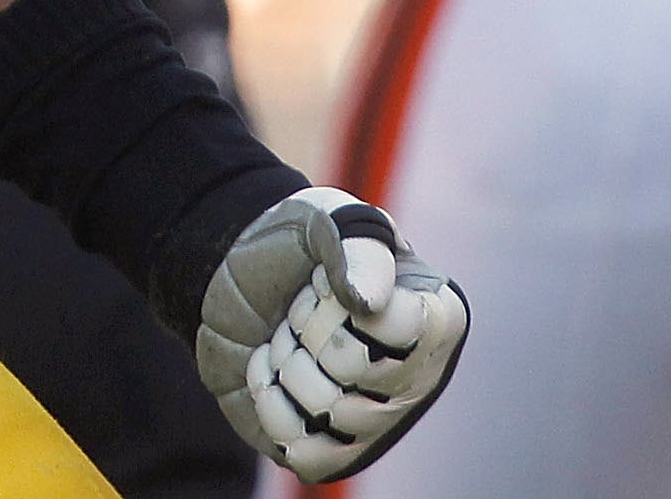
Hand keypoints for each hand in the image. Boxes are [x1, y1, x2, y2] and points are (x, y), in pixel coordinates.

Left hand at [194, 185, 467, 483]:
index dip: (337, 302)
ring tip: (289, 340)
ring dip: (285, 363)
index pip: (393, 328)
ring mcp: (379, 421)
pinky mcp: (336, 452)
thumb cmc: (293, 245)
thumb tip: (368, 303)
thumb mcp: (324, 219)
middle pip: (351, 369)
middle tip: (300, 309)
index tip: (323, 279)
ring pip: (324, 412)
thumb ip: (356, 247)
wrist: (235, 279)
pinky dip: (270, 403)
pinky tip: (274, 374)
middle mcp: (419, 376)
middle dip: (305, 329)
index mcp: (435, 315)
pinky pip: (302, 451)